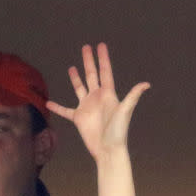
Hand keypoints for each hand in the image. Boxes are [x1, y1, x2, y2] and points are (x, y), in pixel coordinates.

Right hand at [46, 43, 149, 161]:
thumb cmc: (118, 132)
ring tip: (72, 67)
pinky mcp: (79, 118)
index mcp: (108, 94)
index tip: (100, 45)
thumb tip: (147, 84)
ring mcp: (87, 107)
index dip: (103, 58)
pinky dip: (57, 107)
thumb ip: (133, 95)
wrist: (108, 150)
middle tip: (86, 47)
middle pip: (92, 75)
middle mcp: (97, 98)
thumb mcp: (125, 111)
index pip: (105, 72)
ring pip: (79, 88)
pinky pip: (65, 110)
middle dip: (89, 61)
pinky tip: (48, 103)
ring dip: (76, 78)